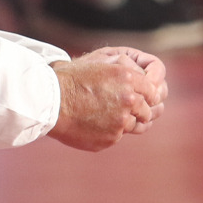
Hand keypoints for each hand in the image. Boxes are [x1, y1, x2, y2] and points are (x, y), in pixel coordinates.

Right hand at [51, 47, 167, 151]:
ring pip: (132, 125)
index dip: (148, 96)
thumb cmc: (70, 80)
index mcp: (127, 78)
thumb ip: (125, 71)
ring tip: (103, 117)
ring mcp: (120, 122)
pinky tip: (91, 124)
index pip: (153, 91)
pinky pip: (116, 137)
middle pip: (146, 111)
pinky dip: (107, 132)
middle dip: (139, 111)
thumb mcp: (99, 64)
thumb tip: (143, 76)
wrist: (50, 102)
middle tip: (124, 110)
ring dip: (122, 122)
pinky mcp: (111, 138)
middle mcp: (128, 100)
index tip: (142, 99)